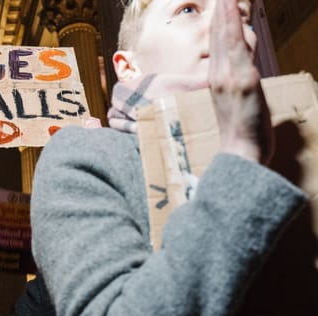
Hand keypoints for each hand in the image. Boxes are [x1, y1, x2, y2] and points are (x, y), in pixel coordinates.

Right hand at [209, 0, 272, 164]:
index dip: (219, 23)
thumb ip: (241, 82)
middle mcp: (217, 76)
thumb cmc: (240, 136)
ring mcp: (228, 77)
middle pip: (217, 36)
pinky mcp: (242, 79)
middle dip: (221, 11)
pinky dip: (231, 24)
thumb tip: (246, 68)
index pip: (217, 45)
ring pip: (224, 36)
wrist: (240, 154)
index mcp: (216, 82)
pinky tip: (230, 7)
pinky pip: (235, 46)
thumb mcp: (240, 106)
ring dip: (225, 11)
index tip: (222, 4)